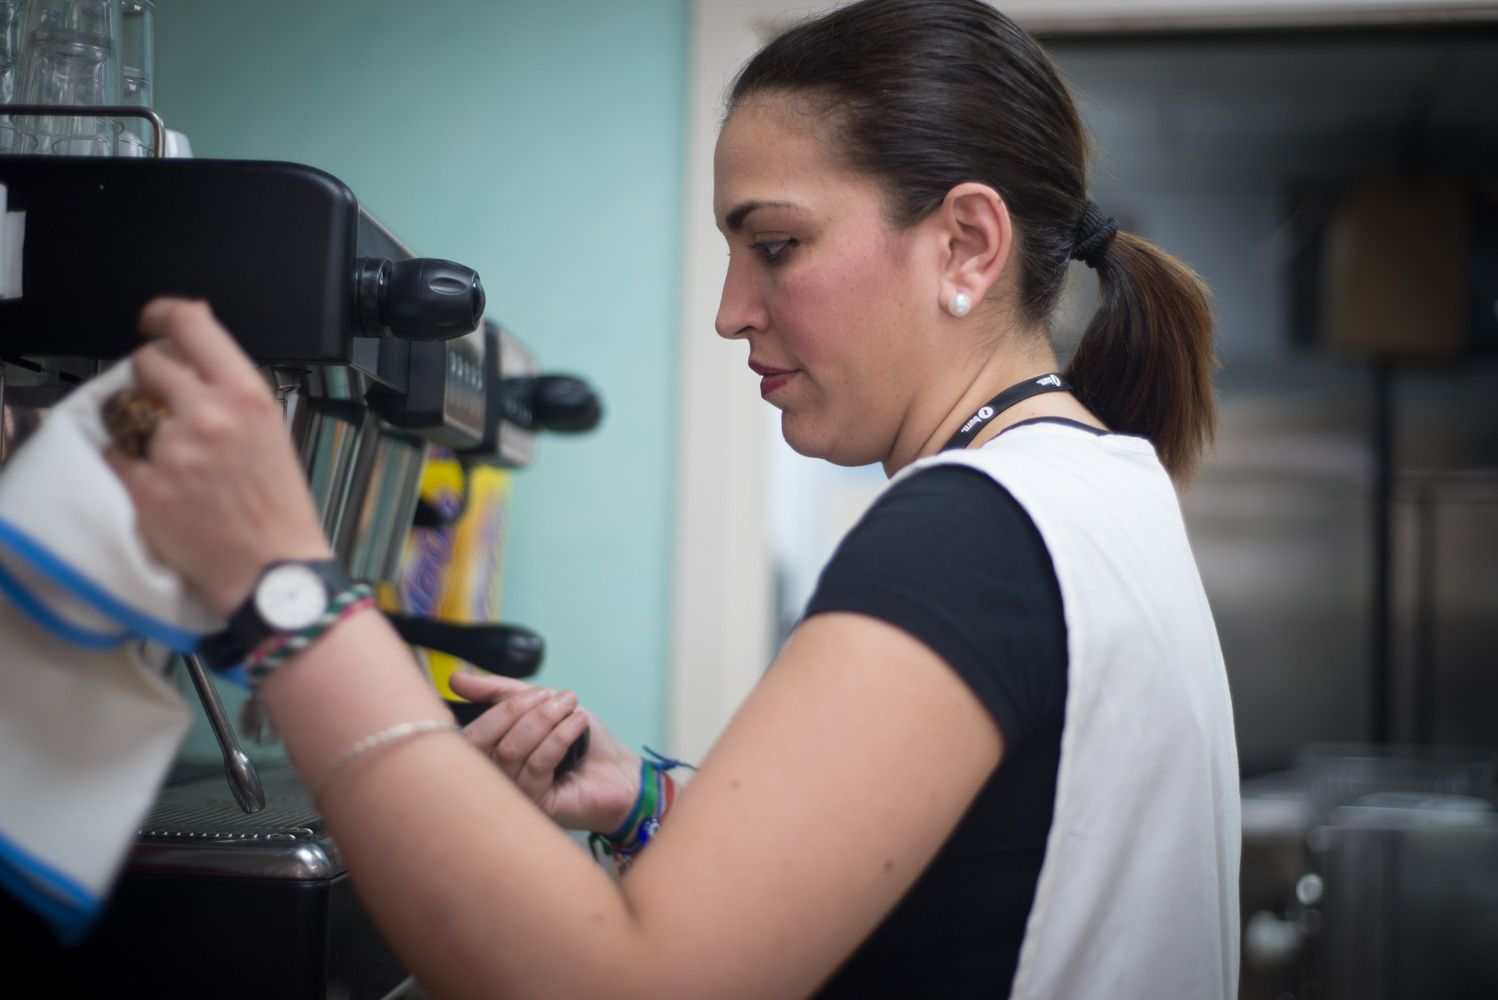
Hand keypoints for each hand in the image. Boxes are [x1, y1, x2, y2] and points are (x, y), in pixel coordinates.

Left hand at [105, 298, 332, 616]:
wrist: (274, 568)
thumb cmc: (279, 504)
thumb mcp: (272, 429)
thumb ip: (233, 389)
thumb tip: (196, 351)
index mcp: (246, 394)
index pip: (189, 324)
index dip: (163, 315)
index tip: (153, 321)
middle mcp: (208, 414)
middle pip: (147, 362)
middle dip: (150, 378)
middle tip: (164, 402)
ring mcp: (173, 450)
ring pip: (128, 410)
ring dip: (140, 424)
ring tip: (170, 454)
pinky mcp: (146, 487)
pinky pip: (115, 453)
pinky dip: (127, 462)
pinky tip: (157, 479)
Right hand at [449, 672, 640, 833]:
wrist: (621, 773)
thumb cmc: (582, 742)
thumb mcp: (543, 705)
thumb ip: (501, 693)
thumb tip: (456, 679)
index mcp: (492, 755)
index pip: (471, 732)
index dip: (498, 706)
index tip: (535, 691)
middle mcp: (496, 779)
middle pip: (484, 742)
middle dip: (518, 710)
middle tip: (551, 696)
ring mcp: (514, 796)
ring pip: (512, 751)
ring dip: (544, 720)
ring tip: (570, 706)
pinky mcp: (536, 806)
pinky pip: (537, 765)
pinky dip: (559, 736)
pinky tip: (578, 724)